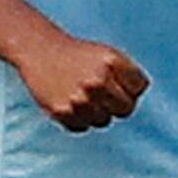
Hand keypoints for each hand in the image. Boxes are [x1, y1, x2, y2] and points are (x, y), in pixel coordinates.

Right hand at [12, 33, 147, 130]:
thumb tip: (137, 102)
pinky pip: (82, 127)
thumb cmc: (76, 54)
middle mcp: (97, 80)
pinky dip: (77, 119)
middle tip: (101, 94)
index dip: (129, 86)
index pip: (139, 88)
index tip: (116, 81)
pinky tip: (69, 102)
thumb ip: (127, 76)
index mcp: (111, 62)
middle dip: (117, 103)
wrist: (38, 49)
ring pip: (103, 121)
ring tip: (81, 95)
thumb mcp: (107, 54)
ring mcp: (79, 98)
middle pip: (126, 109)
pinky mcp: (62, 111)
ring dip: (95, 112)